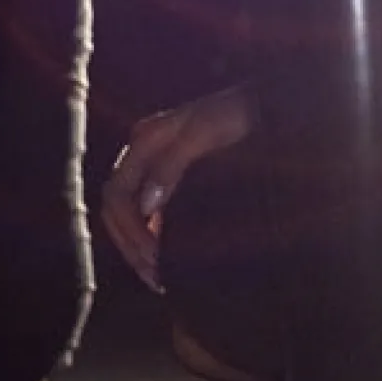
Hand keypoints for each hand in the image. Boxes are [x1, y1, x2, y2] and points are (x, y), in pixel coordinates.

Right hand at [102, 86, 254, 291]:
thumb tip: (147, 205)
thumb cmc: (237, 114)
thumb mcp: (206, 133)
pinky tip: (165, 257)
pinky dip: (151, 235)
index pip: (118, 195)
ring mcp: (156, 163)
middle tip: (153, 276)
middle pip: (118, 208)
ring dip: (138, 245)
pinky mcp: (171, 175)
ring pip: (130, 212)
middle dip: (130, 244)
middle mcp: (144, 152)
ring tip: (156, 276)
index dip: (130, 229)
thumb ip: (172, 164)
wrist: (263, 104)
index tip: (153, 256)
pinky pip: (149, 211)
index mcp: (146, 140)